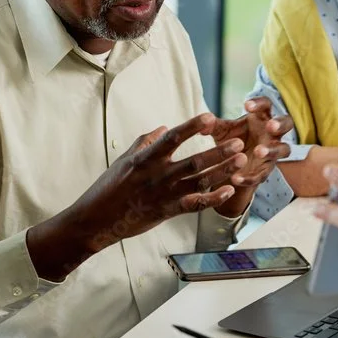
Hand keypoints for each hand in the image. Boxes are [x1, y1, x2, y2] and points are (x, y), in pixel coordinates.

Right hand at [27, 114, 247, 279]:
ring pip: (200, 181)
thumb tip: (163, 128)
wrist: (96, 220)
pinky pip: (195, 205)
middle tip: (239, 141)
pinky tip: (229, 190)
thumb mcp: (124, 160)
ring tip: (241, 160)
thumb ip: (145, 142)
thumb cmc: (108, 188)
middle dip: (219, 151)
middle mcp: (158, 175)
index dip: (193, 127)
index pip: (173, 138)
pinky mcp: (166, 212)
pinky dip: (213, 198)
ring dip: (223, 171)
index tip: (210, 117)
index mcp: (146, 159)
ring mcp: (164, 195)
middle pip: (195, 161)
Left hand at [209, 97, 292, 216]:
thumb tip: (202, 122)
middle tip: (271, 126)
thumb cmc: (232, 139)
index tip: (246, 106)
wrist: (233, 165)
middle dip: (280, 124)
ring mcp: (273, 153)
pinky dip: (250, 177)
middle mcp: (272, 134)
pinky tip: (236, 178)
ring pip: (283, 149)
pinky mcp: (266, 171)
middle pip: (287, 123)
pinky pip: (262, 174)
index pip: (266, 105)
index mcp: (262, 118)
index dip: (259, 104)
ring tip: (258, 151)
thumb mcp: (222, 132)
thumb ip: (213, 126)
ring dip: (272, 150)